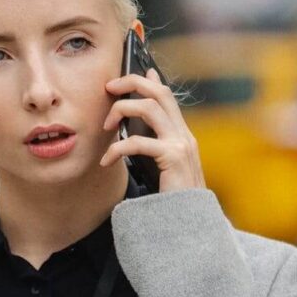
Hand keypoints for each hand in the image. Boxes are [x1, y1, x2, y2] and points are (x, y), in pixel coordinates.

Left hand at [99, 69, 207, 193]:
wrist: (191, 224)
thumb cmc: (173, 201)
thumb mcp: (162, 171)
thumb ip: (151, 150)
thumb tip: (133, 136)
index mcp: (181, 136)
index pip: (167, 96)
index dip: (150, 80)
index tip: (136, 71)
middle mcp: (184, 135)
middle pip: (159, 92)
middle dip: (131, 82)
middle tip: (108, 88)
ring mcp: (180, 145)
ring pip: (149, 107)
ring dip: (121, 109)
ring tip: (105, 126)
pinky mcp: (172, 158)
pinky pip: (138, 142)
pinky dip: (117, 148)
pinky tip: (107, 160)